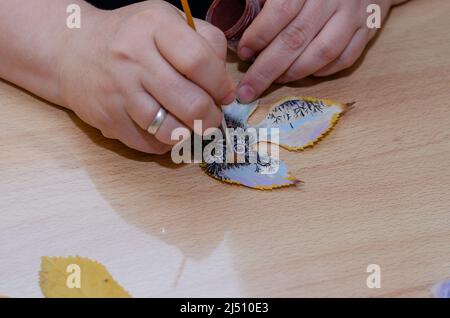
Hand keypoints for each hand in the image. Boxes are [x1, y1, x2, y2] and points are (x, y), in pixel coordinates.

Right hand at [59, 1, 234, 153]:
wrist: (73, 51)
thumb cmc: (131, 37)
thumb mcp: (167, 21)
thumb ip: (204, 42)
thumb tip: (226, 86)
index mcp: (153, 27)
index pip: (199, 62)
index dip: (221, 85)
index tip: (226, 94)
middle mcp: (133, 59)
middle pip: (191, 103)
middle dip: (212, 118)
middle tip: (214, 117)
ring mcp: (119, 92)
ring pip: (172, 131)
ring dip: (191, 133)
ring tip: (192, 124)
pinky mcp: (109, 119)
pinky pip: (150, 144)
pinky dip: (167, 142)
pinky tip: (167, 128)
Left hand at [236, 0, 392, 102]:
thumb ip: (269, 0)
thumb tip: (238, 17)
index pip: (281, 11)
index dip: (260, 35)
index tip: (244, 53)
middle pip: (296, 39)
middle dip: (266, 70)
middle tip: (247, 90)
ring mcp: (353, 15)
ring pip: (322, 53)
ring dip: (294, 73)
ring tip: (275, 80)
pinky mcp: (369, 29)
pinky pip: (345, 59)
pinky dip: (323, 72)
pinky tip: (304, 74)